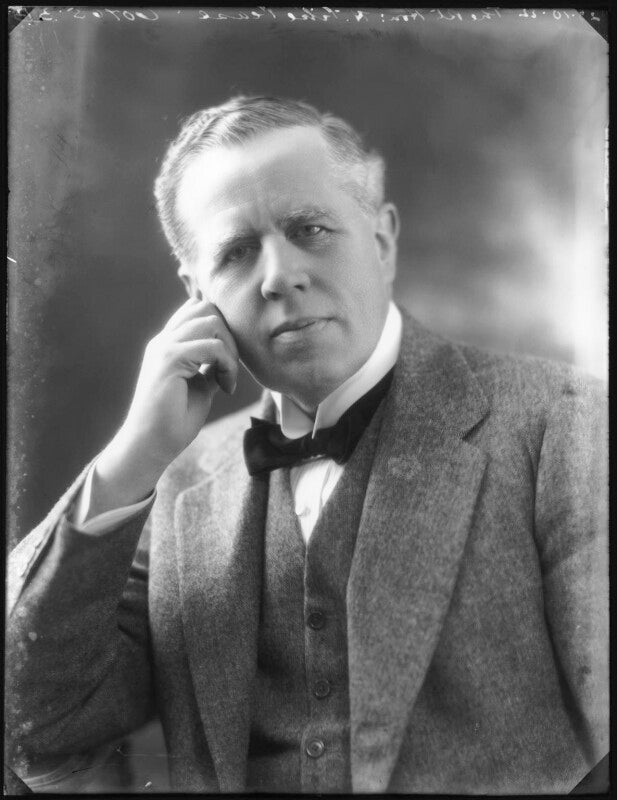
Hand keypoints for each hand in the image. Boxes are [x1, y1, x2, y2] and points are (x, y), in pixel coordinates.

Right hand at [91, 298, 238, 511]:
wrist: (150, 446)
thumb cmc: (174, 422)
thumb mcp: (201, 386)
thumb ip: (211, 366)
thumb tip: (230, 356)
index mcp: (168, 343)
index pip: (197, 309)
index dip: (221, 327)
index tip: (227, 362)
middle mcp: (163, 340)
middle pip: (206, 306)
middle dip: (229, 334)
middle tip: (230, 368)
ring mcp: (164, 347)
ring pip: (211, 321)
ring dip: (230, 350)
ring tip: (227, 379)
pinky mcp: (168, 360)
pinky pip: (211, 346)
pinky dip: (227, 364)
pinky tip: (225, 388)